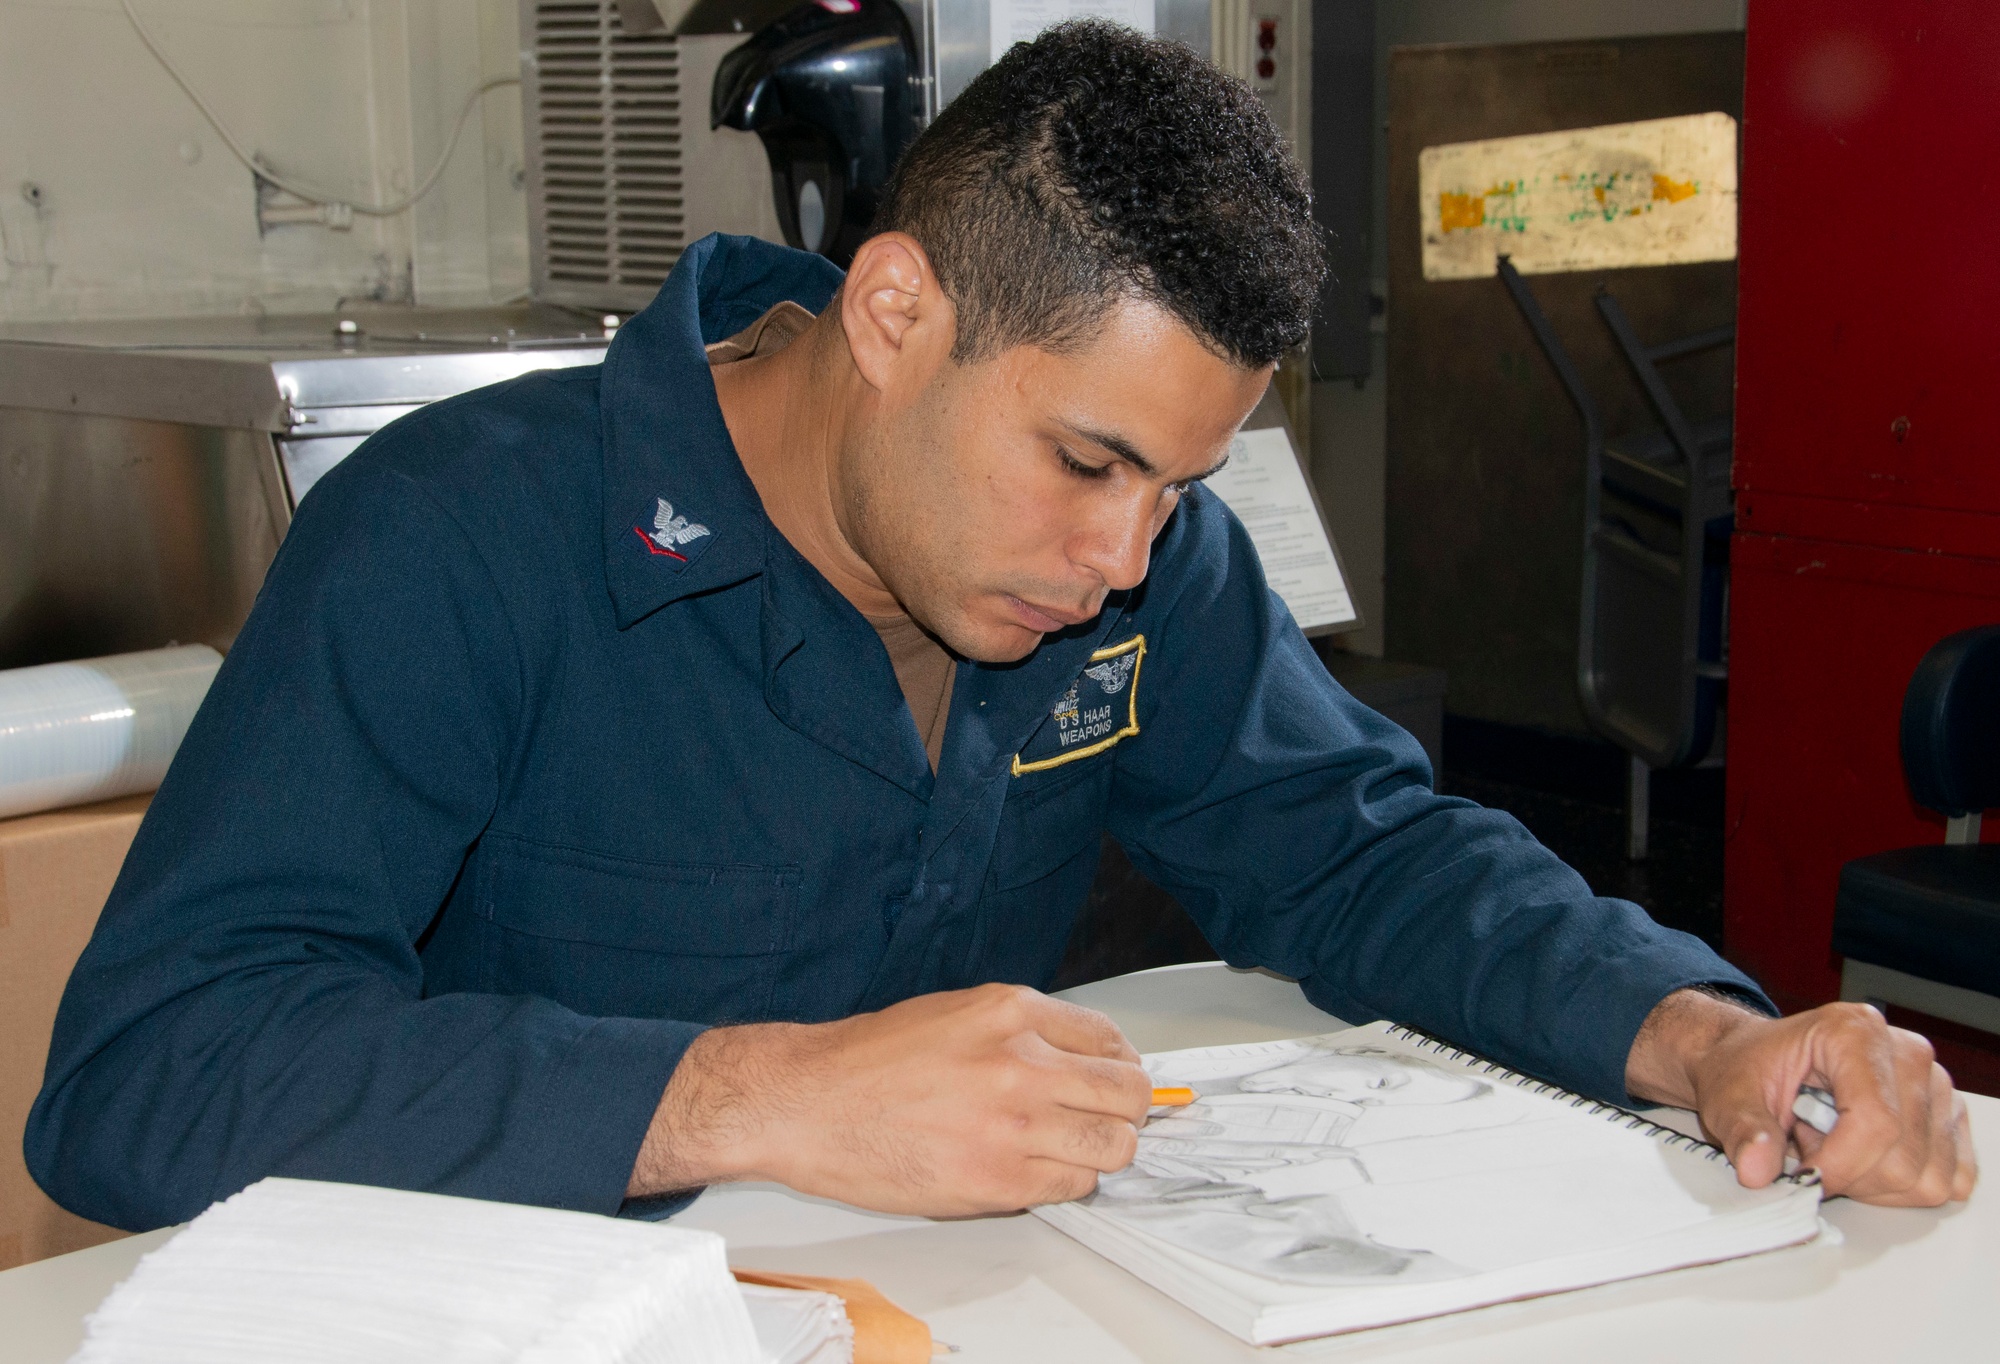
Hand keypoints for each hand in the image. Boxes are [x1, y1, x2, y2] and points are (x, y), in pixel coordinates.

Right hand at [627, 984, 1152, 1214]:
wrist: (808, 1103)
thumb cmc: (868, 1061)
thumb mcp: (956, 1013)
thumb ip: (1022, 1032)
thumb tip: (1079, 1060)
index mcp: (1013, 1013)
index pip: (1113, 1042)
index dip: (1122, 1068)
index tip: (1118, 1082)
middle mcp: (1023, 1063)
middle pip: (1129, 1096)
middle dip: (1125, 1111)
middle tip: (1105, 1121)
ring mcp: (1015, 1125)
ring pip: (1113, 1147)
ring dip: (1100, 1151)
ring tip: (1068, 1150)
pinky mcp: (998, 1181)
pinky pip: (1071, 1186)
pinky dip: (1064, 1183)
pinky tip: (1033, 1170)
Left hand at [1625, 990, 1976, 1205]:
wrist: (1758, 1062)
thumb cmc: (1748, 1070)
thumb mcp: (1728, 1096)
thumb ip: (1743, 1131)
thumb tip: (1758, 1171)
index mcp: (1855, 1032)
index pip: (1876, 1122)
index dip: (1840, 1165)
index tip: (1804, 1178)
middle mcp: (1907, 1052)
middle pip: (1906, 1157)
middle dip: (1851, 1173)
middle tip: (1808, 1145)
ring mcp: (1936, 1085)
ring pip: (1928, 1177)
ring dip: (1873, 1181)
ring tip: (1833, 1145)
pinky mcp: (1947, 1116)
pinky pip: (1946, 1180)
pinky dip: (1900, 1186)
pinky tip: (1864, 1158)